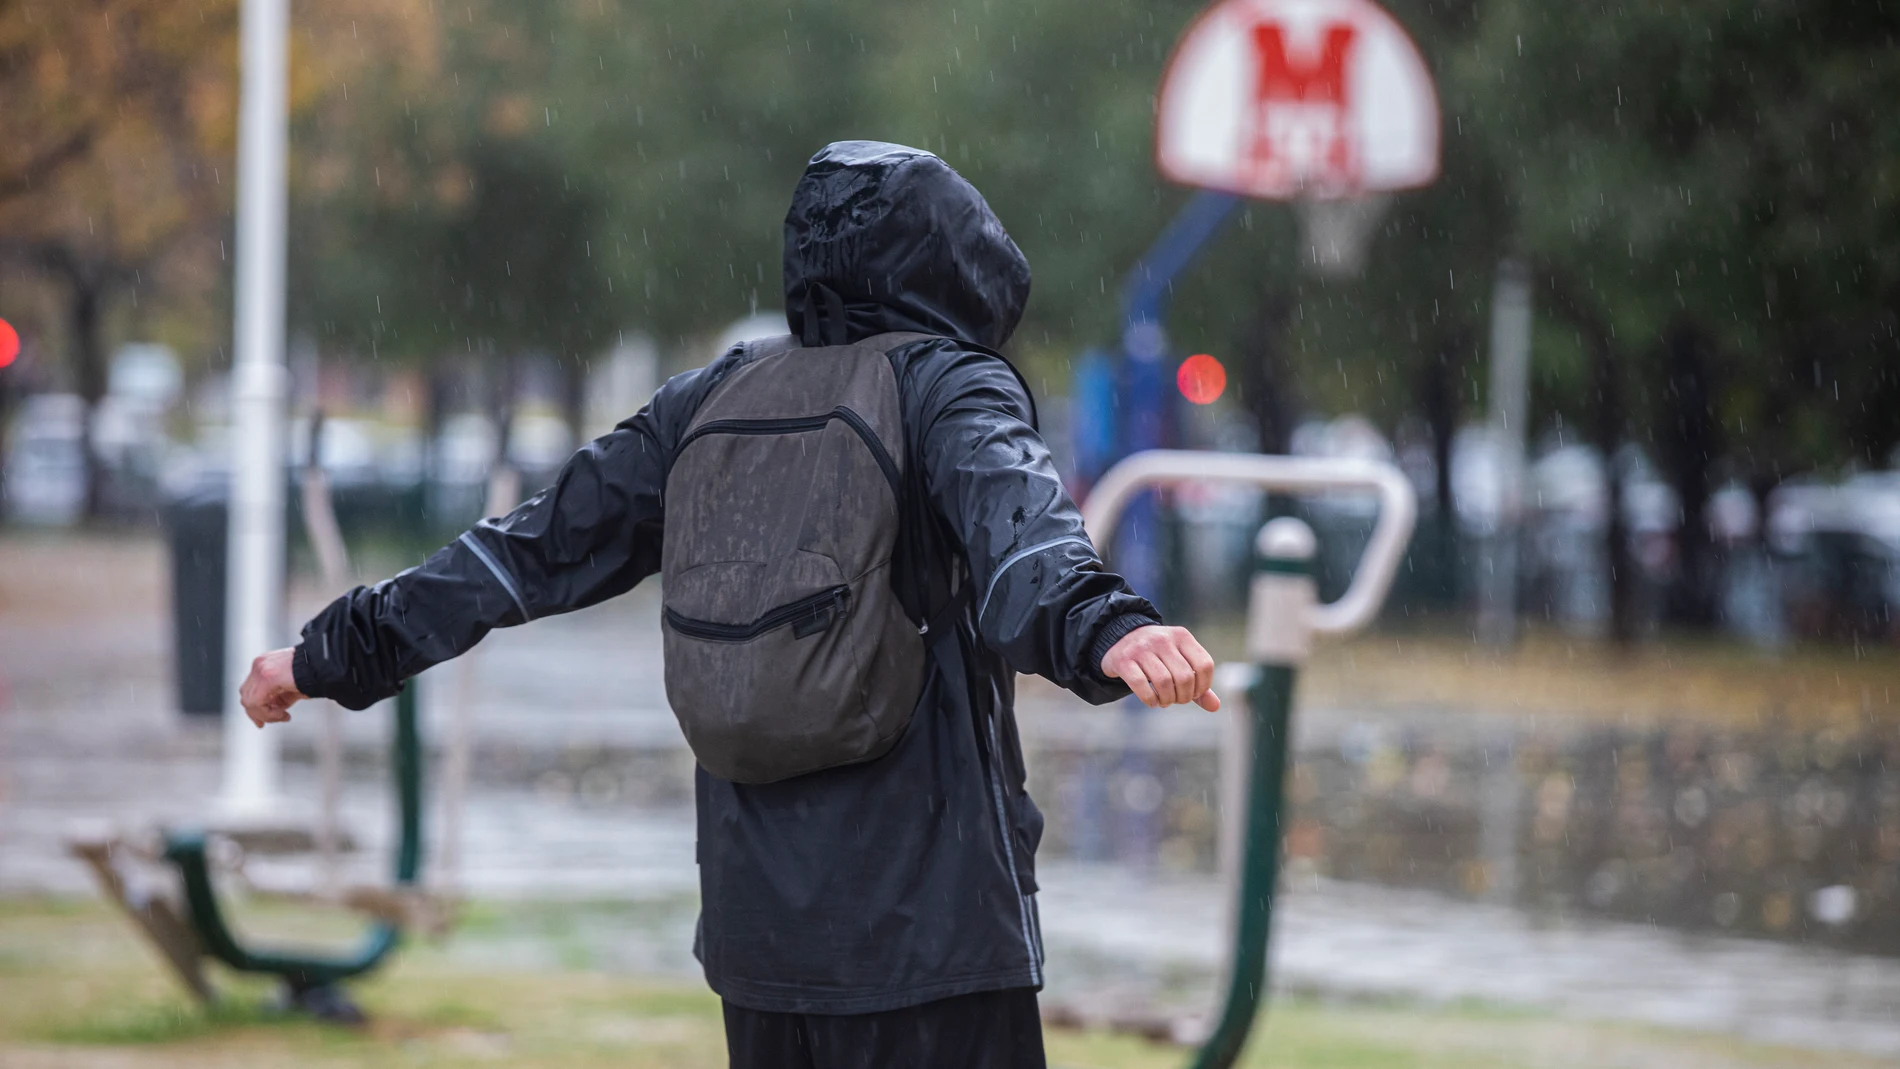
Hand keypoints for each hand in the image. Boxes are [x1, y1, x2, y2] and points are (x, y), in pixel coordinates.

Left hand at [239, 648, 305, 727]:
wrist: (325, 666)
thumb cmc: (313, 674)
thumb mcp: (290, 687)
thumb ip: (277, 697)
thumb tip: (272, 710)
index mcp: (264, 664)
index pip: (248, 689)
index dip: (254, 708)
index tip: (263, 720)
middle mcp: (260, 664)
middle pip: (245, 696)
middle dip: (256, 713)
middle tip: (266, 722)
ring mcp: (261, 670)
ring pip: (249, 702)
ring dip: (265, 714)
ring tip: (282, 716)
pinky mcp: (267, 678)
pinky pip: (258, 703)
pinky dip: (269, 714)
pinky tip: (284, 714)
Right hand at [1100, 625, 1219, 710]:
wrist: (1120, 639)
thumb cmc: (1157, 656)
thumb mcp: (1179, 661)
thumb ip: (1197, 682)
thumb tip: (1215, 707)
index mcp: (1181, 636)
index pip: (1204, 665)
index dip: (1203, 686)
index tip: (1194, 693)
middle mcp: (1162, 639)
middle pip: (1184, 677)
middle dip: (1184, 697)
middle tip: (1177, 700)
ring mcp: (1141, 648)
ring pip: (1164, 682)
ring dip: (1167, 700)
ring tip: (1164, 701)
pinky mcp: (1123, 660)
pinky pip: (1141, 685)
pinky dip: (1150, 699)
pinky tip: (1152, 702)